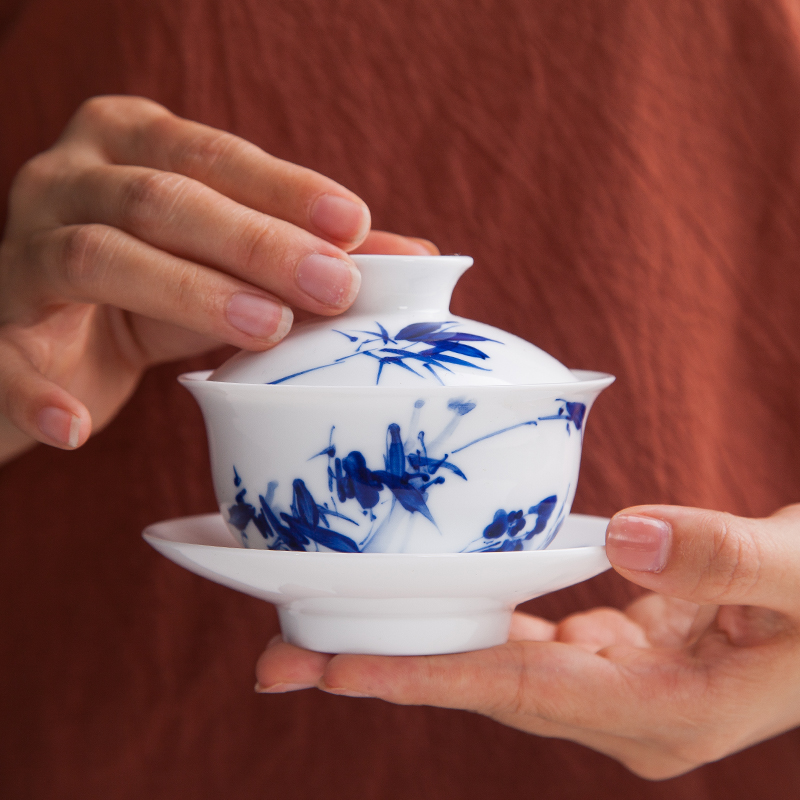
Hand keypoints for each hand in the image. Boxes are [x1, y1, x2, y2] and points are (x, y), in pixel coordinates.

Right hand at [0, 95, 434, 463]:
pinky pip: (5, 360)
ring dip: (186, 292)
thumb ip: (306, 256)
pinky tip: (78, 428)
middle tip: (334, 284)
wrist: (45, 343)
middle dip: (257, 241)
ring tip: (266, 330)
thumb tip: (415, 258)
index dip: (284, 189)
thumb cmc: (151, 294)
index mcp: (128, 144)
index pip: (214, 156)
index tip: (355, 223)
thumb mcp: (229, 267)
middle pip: (163, 199)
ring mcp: (18, 253)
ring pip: (97, 254)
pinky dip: (40, 393)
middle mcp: (64, 180)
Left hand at [255, 504, 799, 778]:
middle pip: (483, 684)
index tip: (328, 670)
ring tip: (324, 627)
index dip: (421, 678)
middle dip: (385, 669)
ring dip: (417, 639)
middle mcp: (623, 712)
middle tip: (280, 656)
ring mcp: (616, 684)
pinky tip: (432, 592)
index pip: (515, 692)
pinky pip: (526, 635)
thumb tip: (623, 536)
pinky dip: (474, 614)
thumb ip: (726, 556)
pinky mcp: (616, 652)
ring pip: (495, 660)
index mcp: (661, 714)